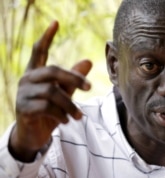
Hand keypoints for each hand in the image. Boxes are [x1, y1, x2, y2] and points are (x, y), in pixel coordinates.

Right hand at [9, 21, 91, 161]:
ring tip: (78, 116)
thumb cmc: (49, 111)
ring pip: (52, 92)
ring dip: (70, 105)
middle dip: (74, 79)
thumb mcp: (63, 94)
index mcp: (36, 73)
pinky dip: (60, 114)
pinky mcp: (23, 109)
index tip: (56, 22)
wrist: (33, 135)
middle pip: (52, 71)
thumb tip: (89, 61)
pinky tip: (65, 121)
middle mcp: (27, 80)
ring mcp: (23, 94)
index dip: (46, 37)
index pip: (38, 51)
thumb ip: (73, 80)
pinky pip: (46, 107)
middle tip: (90, 88)